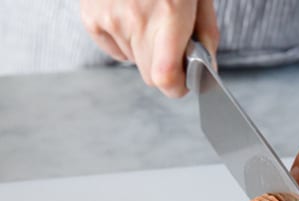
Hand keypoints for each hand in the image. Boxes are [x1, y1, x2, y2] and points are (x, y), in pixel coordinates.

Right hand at [80, 0, 218, 97]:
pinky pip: (114, 49)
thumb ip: (206, 35)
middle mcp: (136, 18)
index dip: (177, 87)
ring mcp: (110, 18)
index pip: (165, 76)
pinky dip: (126, 41)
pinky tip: (132, 17)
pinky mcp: (91, 17)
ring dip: (146, 50)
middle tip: (173, 45)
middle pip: (150, 76)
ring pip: (134, 61)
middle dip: (166, 68)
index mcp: (169, 13)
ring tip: (150, 18)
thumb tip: (206, 67)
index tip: (185, 84)